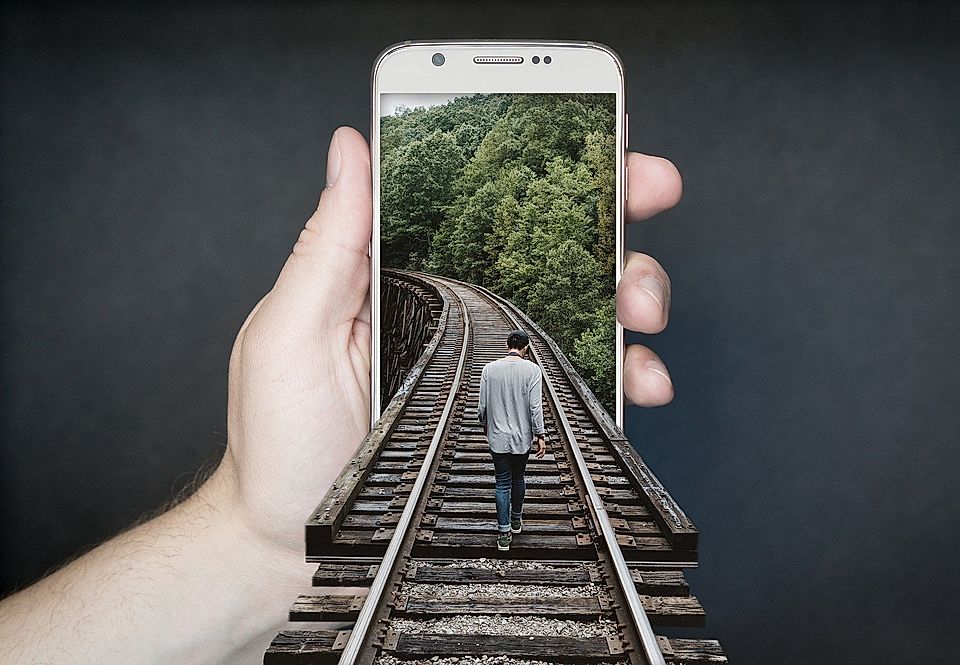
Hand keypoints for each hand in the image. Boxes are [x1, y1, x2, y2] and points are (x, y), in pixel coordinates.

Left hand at [212, 129, 680, 555]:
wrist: (302, 544)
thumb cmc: (282, 442)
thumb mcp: (289, 330)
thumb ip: (329, 243)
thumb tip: (350, 146)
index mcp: (410, 276)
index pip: (482, 202)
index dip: (538, 161)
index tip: (591, 121)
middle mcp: (462, 313)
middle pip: (551, 246)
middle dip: (613, 206)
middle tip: (649, 187)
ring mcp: (498, 366)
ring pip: (587, 309)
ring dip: (633, 289)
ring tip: (639, 302)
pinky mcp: (523, 421)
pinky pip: (590, 387)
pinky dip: (630, 376)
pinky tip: (641, 378)